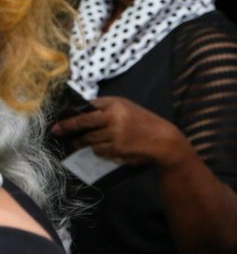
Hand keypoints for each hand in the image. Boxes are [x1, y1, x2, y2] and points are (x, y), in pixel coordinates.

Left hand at [51, 96, 181, 165]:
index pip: (89, 105)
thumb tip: (82, 114)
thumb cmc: (145, 124)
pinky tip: (104, 148)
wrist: (164, 141)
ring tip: (75, 144)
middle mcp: (114, 116)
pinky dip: (98, 150)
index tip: (62, 116)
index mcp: (117, 103)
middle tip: (56, 130)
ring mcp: (114, 133)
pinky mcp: (116, 148)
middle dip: (66, 127)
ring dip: (80, 142)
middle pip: (82, 121)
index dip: (73, 111)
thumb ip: (108, 110)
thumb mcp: (129, 110)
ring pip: (88, 139)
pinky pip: (99, 150)